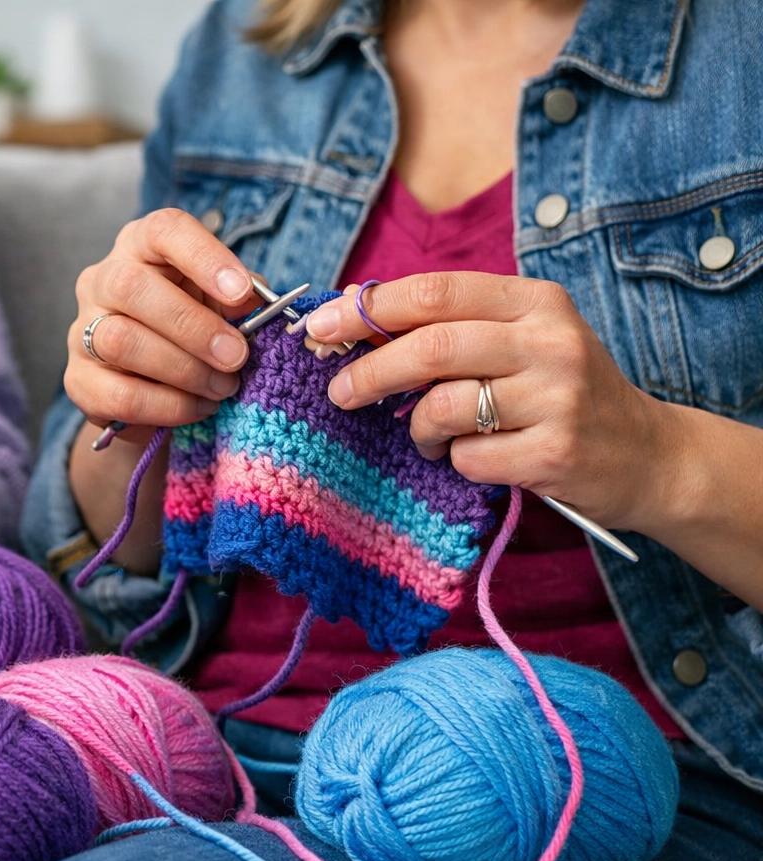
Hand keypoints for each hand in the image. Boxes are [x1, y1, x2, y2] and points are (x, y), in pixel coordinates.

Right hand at [66, 209, 266, 443]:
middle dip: (193, 326)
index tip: (241, 292)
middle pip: (131, 286)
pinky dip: (168, 405)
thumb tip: (254, 304)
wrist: (158, 391)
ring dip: (183, 369)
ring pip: (120, 341)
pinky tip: (198, 408)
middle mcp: (102, 280)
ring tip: (222, 387)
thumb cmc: (194, 333)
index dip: (203, 256)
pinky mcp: (78, 380)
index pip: (164, 230)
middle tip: (236, 357)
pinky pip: (119, 394)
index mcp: (142, 247)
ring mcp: (83, 330)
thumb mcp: (222, 307)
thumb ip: (240, 300)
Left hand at [304, 272, 681, 528]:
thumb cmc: (560, 393)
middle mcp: (551, 341)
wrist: (648, 456)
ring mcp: (557, 397)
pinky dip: (454, 461)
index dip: (369, 308)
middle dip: (371, 370)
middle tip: (339, 392)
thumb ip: (449, 322)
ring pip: (443, 406)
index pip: (435, 292)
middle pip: (432, 346)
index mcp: (535, 300)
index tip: (321, 325)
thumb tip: (352, 304)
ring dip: (418, 428)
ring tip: (428, 436)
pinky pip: (468, 456)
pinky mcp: (555, 452)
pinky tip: (477, 457)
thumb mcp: (519, 340)